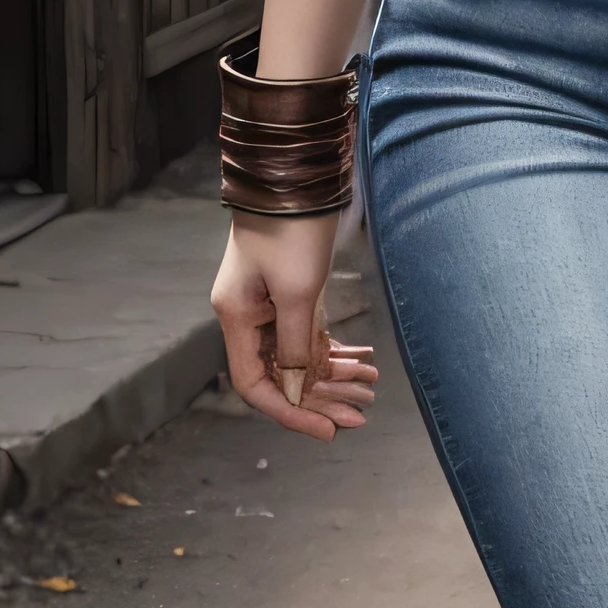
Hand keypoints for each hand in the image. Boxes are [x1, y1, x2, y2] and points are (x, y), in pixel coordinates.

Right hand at [211, 214, 378, 438]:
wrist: (298, 177)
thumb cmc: (292, 230)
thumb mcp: (298, 293)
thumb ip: (294, 344)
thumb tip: (295, 386)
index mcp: (236, 318)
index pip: (254, 384)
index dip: (289, 412)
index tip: (327, 430)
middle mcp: (247, 315)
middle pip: (281, 374)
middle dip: (321, 397)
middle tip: (361, 416)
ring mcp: (268, 304)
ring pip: (299, 355)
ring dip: (333, 374)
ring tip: (371, 387)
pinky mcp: (289, 291)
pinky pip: (308, 333)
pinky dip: (333, 348)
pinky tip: (362, 359)